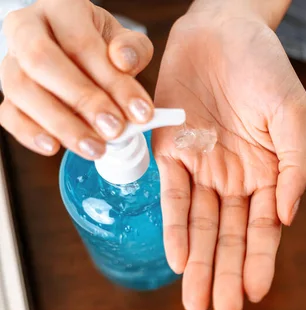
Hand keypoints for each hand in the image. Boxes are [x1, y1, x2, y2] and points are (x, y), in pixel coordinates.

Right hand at [0, 0, 153, 159]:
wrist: (81, 55)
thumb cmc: (104, 48)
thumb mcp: (125, 42)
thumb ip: (132, 50)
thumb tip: (124, 61)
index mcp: (60, 9)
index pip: (81, 43)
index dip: (112, 80)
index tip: (140, 112)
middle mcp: (26, 29)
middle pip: (41, 62)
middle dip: (82, 100)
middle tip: (115, 130)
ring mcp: (11, 62)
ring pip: (20, 89)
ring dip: (60, 123)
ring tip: (94, 148)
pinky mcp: (7, 94)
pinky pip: (8, 114)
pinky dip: (29, 133)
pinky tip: (55, 147)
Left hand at [153, 4, 305, 309]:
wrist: (224, 30)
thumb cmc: (265, 68)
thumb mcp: (292, 114)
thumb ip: (296, 164)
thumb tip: (289, 215)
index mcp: (270, 172)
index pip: (264, 227)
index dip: (259, 259)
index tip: (255, 292)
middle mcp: (236, 177)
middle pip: (229, 234)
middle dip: (225, 273)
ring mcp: (204, 167)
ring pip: (200, 224)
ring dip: (198, 262)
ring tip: (196, 299)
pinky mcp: (172, 151)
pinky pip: (172, 194)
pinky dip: (173, 225)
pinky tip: (177, 257)